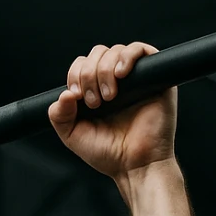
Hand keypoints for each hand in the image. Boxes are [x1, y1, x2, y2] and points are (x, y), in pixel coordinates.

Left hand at [48, 42, 176, 178]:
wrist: (136, 166)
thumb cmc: (109, 154)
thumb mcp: (74, 136)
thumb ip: (60, 116)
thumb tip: (64, 94)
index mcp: (96, 90)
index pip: (82, 64)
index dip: (75, 74)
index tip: (77, 97)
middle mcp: (116, 81)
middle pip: (97, 54)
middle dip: (89, 74)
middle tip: (95, 102)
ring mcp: (136, 78)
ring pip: (115, 51)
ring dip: (105, 70)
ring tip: (110, 96)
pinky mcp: (156, 77)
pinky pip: (141, 49)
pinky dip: (127, 56)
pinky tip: (121, 74)